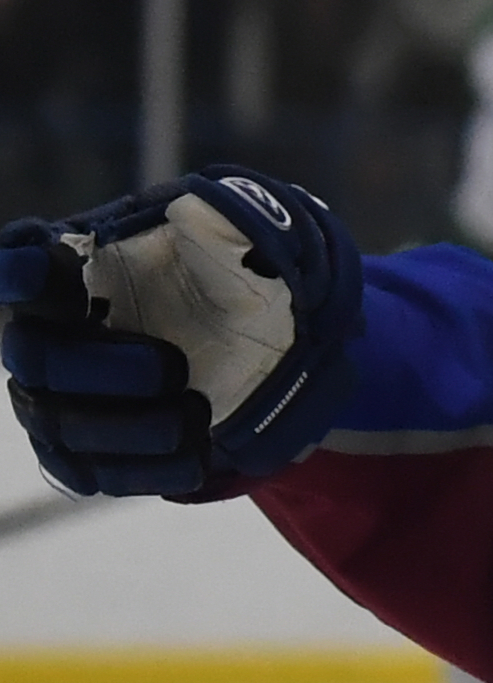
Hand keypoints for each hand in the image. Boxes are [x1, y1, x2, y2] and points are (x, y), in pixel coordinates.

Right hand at [0, 169, 362, 496]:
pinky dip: (145, 469)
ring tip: (197, 411)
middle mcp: (55, 332)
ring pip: (61, 425)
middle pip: (31, 356)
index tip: (45, 270)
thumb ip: (226, 214)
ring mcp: (65, 398)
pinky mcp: (94, 454)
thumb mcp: (252, 232)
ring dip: (128, 426)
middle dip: (96, 367)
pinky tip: (196, 454)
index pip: (18, 261)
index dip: (16, 270)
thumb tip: (205, 209)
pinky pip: (94, 474)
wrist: (277, 348)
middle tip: (170, 366)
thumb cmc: (246, 275)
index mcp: (80, 266)